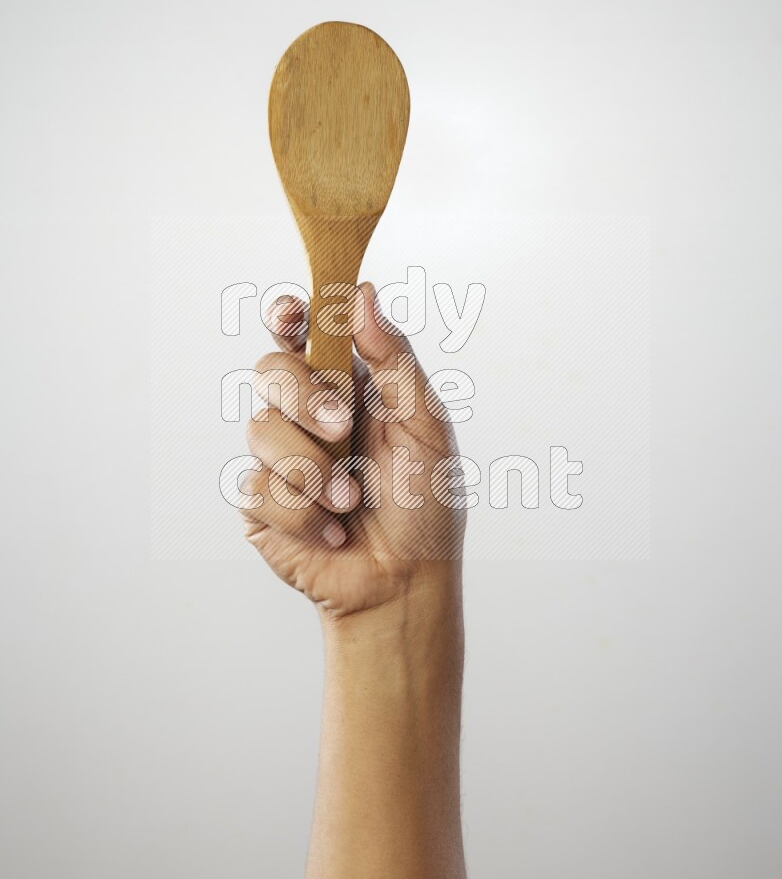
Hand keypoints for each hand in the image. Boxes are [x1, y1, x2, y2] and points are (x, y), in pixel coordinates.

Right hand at [241, 282, 463, 617]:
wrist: (405, 582)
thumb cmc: (425, 504)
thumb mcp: (425, 427)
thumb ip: (394, 361)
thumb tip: (363, 296)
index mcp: (346, 385)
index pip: (303, 334)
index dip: (288, 316)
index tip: (293, 316)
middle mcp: (306, 415)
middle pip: (270, 371)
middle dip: (304, 398)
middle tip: (341, 428)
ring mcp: (279, 459)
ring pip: (259, 431)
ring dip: (311, 470)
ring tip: (349, 502)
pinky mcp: (260, 504)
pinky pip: (257, 488)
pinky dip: (302, 514)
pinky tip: (332, 531)